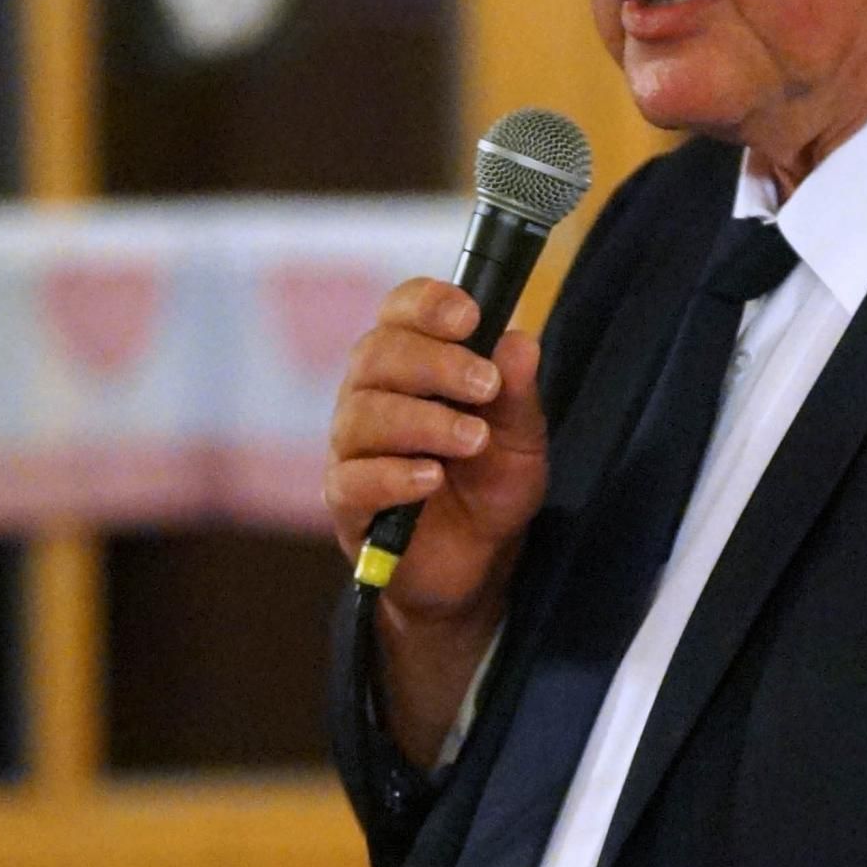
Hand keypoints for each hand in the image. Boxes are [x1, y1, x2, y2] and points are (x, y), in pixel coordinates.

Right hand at [323, 277, 546, 761]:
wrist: (478, 562)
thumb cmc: (490, 483)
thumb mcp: (521, 438)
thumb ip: (517, 392)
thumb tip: (520, 341)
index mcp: (409, 364)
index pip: (398, 312)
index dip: (427, 304)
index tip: (470, 317)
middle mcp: (369, 395)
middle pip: (376, 355)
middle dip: (435, 365)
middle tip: (486, 386)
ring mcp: (351, 448)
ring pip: (362, 415)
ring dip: (422, 422)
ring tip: (472, 440)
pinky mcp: (345, 502)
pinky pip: (352, 479)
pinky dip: (394, 475)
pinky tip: (432, 479)